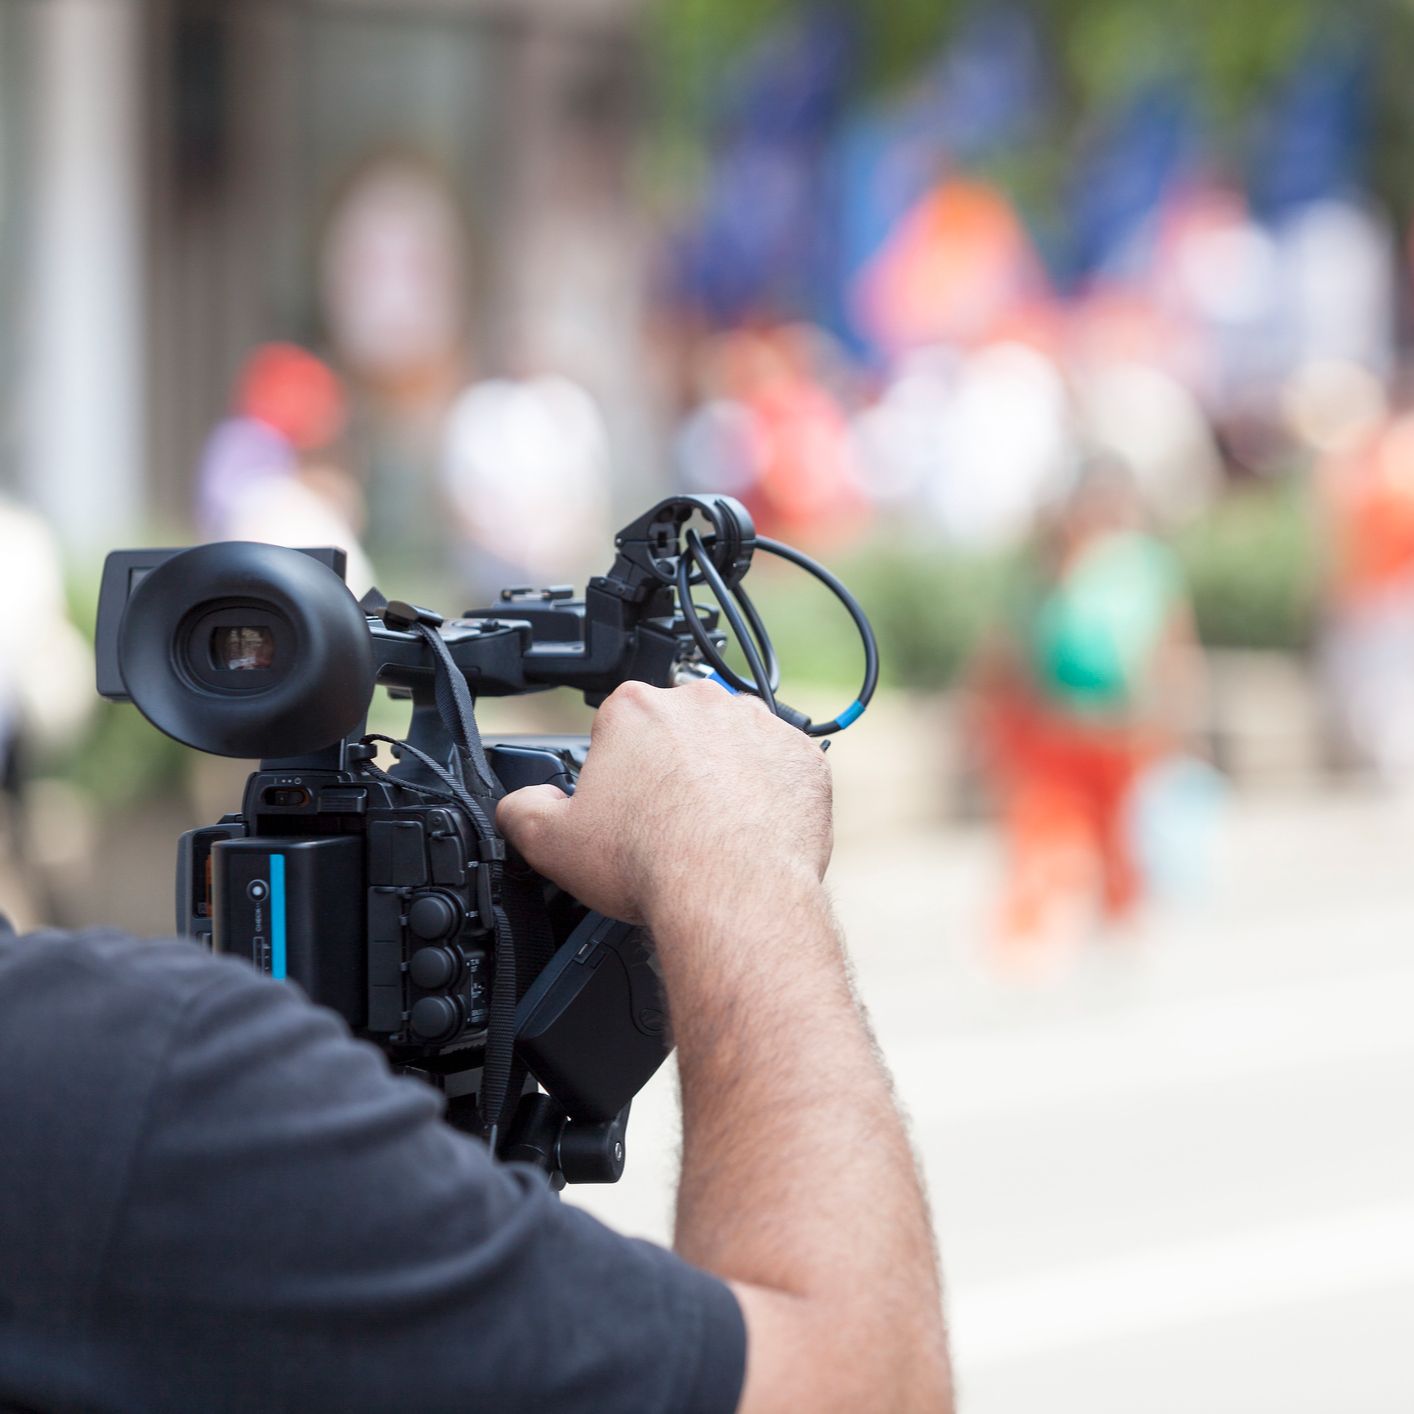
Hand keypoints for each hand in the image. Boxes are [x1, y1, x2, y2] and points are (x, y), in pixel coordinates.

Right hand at [496, 680, 832, 927]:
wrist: (730, 891)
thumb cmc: (650, 862)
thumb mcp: (550, 842)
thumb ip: (522, 810)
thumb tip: (518, 803)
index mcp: (634, 709)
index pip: (617, 729)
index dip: (617, 773)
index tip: (623, 808)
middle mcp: (699, 702)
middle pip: (678, 732)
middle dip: (671, 769)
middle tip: (666, 824)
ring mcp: (758, 725)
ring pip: (734, 746)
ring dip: (724, 778)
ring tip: (713, 833)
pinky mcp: (803, 756)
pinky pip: (784, 769)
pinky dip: (773, 795)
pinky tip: (754, 832)